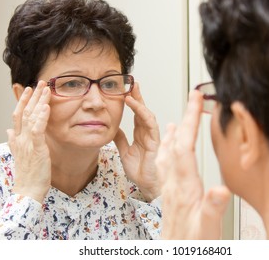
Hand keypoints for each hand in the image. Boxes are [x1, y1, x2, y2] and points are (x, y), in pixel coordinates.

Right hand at [7, 81, 51, 202]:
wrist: (28, 189)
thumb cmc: (28, 173)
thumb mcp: (20, 154)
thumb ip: (14, 141)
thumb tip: (8, 130)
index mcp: (17, 139)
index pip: (18, 115)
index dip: (23, 101)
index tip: (28, 90)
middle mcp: (20, 138)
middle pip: (25, 112)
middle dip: (33, 97)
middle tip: (41, 83)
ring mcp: (27, 143)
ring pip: (31, 117)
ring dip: (39, 102)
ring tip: (45, 89)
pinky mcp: (36, 148)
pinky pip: (38, 130)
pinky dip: (42, 117)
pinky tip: (46, 107)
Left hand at [113, 82, 159, 201]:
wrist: (147, 185)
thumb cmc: (140, 171)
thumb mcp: (124, 152)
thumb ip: (121, 139)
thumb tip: (113, 128)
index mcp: (141, 135)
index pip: (136, 114)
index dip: (132, 102)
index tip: (124, 91)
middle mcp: (147, 133)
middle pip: (142, 110)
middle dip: (137, 96)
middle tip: (131, 82)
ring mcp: (152, 135)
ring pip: (147, 113)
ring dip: (139, 100)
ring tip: (131, 89)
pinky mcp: (155, 140)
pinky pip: (150, 123)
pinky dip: (142, 112)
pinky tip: (134, 104)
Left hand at [156, 90, 230, 238]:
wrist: (176, 253)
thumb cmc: (193, 243)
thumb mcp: (208, 228)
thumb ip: (212, 208)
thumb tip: (220, 190)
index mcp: (185, 186)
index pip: (185, 145)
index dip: (190, 120)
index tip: (195, 99)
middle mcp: (174, 182)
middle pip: (176, 142)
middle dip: (185, 117)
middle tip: (191, 97)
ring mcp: (170, 186)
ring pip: (167, 152)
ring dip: (174, 131)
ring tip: (178, 117)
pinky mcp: (169, 191)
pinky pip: (164, 164)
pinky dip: (168, 149)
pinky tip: (170, 146)